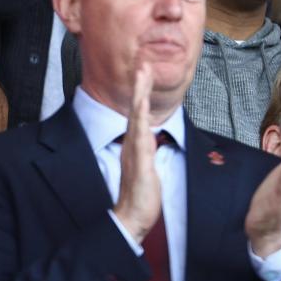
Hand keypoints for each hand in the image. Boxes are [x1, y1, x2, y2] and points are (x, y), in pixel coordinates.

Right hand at [113, 54, 162, 242]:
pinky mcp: (140, 163)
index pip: (139, 113)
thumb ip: (147, 151)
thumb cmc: (140, 195)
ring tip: (142, 75)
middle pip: (136, 108)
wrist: (131, 218)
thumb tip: (150, 140)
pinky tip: (143, 107)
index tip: (144, 73)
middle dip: (139, 85)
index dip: (141, 92)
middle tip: (142, 63)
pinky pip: (140, 137)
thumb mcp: (147, 167)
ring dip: (140, 94)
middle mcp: (133, 144)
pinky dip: (141, 120)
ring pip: (137, 117)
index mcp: (136, 144)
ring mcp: (135, 152)